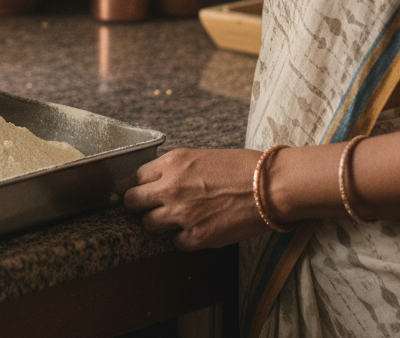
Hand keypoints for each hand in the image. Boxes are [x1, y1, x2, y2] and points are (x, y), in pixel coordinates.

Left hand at [122, 147, 270, 249]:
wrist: (268, 186)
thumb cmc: (240, 167)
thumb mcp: (199, 156)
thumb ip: (176, 169)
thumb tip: (159, 181)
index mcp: (172, 163)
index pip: (134, 177)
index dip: (132, 186)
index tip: (131, 192)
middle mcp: (170, 187)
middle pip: (132, 201)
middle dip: (135, 206)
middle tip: (144, 208)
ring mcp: (182, 214)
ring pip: (149, 224)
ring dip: (158, 223)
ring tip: (174, 220)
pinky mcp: (197, 236)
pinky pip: (176, 242)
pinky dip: (183, 238)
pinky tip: (196, 229)